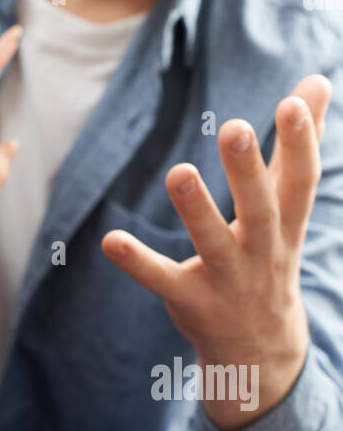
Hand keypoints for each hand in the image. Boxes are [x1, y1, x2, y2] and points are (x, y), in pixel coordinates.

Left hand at [101, 75, 331, 430]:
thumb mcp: (290, 205)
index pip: (300, 181)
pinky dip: (138, 262)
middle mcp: (262, 251)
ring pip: (212, 243)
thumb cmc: (271, 255)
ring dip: (196, 209)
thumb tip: (318, 81)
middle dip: (248, 170)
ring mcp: (228, 278)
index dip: (301, 143)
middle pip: (260, 209)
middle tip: (234, 127)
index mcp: (287, 223)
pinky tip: (111, 241)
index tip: (293, 102)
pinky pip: (162, 280)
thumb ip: (300, 144)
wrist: (261, 349)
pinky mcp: (191, 300)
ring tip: (179, 172)